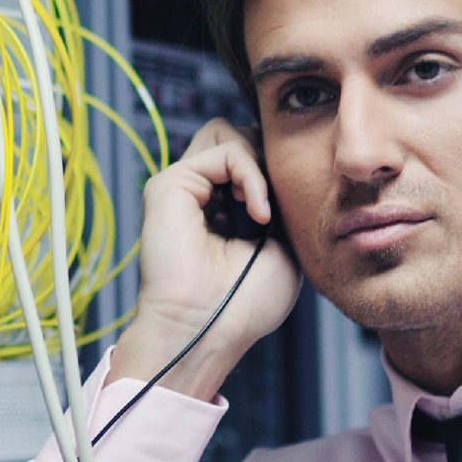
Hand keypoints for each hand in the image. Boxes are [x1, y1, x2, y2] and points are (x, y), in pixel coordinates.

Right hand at [113, 119, 300, 399]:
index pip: (252, 156)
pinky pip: (226, 149)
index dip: (278, 171)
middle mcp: (199, 194)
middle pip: (238, 135)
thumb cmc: (245, 305)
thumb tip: (280, 164)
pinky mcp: (169, 184)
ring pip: (227, 132)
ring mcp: (182, 187)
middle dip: (268, 160)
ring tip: (264, 210)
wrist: (211, 330)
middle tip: (277, 208)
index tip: (291, 212)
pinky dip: (253, 176)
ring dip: (259, 165)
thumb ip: (279, 202)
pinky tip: (258, 214)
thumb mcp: (282, 245)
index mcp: (222, 208)